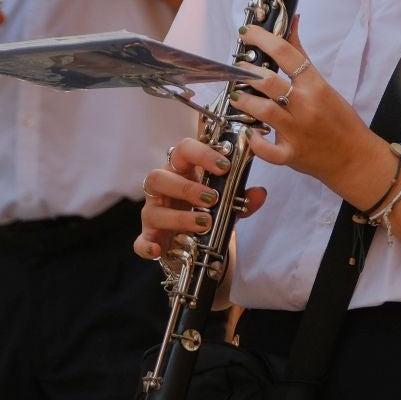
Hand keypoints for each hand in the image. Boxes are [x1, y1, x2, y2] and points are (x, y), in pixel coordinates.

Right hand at [133, 136, 266, 260]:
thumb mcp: (227, 203)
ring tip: (204, 224)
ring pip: (151, 210)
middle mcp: (163, 189)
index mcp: (182, 170)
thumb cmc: (206, 210)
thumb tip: (260, 194)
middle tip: (212, 199)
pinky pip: (140, 242)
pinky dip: (147, 245)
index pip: (184, 150)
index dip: (202, 154)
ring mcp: (153, 213)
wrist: (193, 241)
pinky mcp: (149, 237)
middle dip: (186, 188)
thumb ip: (242, 198)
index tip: (224, 166)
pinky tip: (158, 249)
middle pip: (159, 177)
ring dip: (178, 217)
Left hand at [231, 21, 389, 206]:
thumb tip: (292, 21)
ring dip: (243, 101)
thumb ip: (302, 55)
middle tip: (237, 68)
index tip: (246, 32)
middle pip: (268, 81)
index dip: (261, 38)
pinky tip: (248, 132)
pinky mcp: (291, 154)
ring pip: (262, 111)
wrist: (355, 156)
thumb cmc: (339, 118)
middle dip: (246, 72)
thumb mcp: (323, 83)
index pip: (285, 52)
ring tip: (237, 95)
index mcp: (314, 84)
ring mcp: (297, 131)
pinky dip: (254, 141)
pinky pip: (267, 149)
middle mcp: (305, 105)